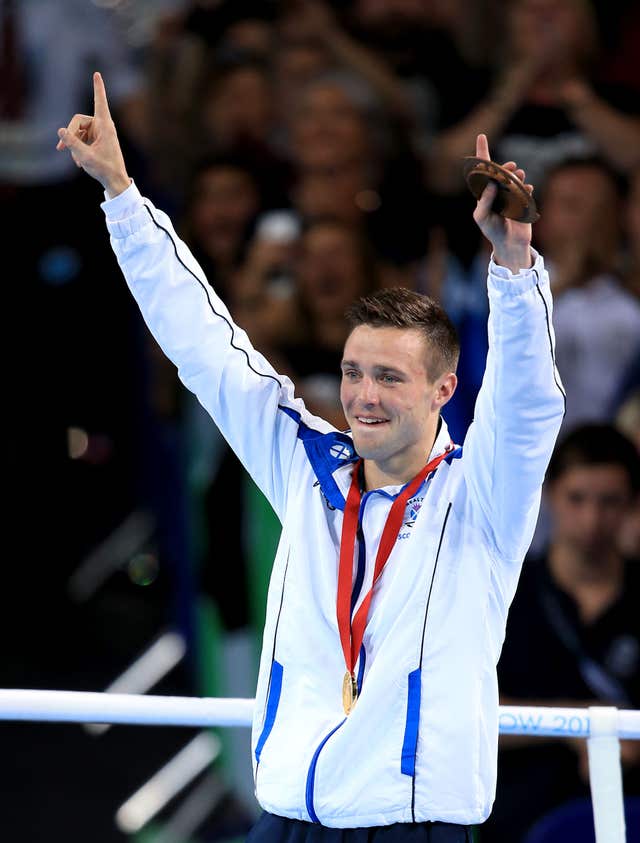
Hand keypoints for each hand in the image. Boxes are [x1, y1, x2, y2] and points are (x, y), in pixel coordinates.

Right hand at [56, 72, 130, 197]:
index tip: (97, 74)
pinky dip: (78, 149)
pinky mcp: (97, 140)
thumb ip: (72, 143)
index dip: (97, 88)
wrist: (115, 182)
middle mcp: (102, 127)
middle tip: (60, 148)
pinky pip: (82, 139)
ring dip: (74, 145)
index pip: (100, 102)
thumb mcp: (85, 156)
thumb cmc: (104, 169)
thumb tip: (61, 130)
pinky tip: (79, 163)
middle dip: (70, 133)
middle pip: (78, 120)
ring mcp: (99, 133)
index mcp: (105, 126)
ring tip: (76, 160)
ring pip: (79, 131)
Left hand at [472, 133, 532, 272]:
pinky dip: (525, 187)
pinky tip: (527, 187)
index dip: (482, 153)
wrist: (508, 243)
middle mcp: (498, 190)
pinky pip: (525, 188)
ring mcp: (511, 194)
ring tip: (518, 174)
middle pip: (500, 171)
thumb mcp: (482, 216)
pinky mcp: (524, 200)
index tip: (481, 136)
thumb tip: (491, 184)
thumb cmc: (492, 230)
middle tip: (510, 167)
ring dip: (515, 174)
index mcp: (486, 192)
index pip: (483, 170)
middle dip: (504, 167)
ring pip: (513, 177)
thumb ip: (485, 200)